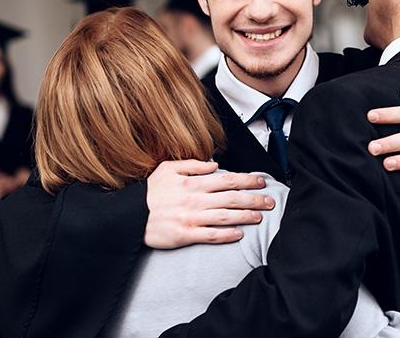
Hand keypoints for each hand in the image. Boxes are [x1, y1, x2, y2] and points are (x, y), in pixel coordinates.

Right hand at [144, 160, 275, 248]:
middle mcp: (195, 199)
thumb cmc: (149, 192)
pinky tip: (239, 235)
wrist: (129, 215)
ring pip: (226, 216)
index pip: (228, 179)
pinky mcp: (185, 235)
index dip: (248, 180)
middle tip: (270, 201)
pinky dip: (227, 235)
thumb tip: (214, 164)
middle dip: (254, 199)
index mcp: (193, 182)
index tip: (262, 181)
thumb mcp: (167, 168)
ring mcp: (191, 218)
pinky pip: (210, 235)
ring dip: (245, 216)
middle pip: (232, 198)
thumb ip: (192, 164)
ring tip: (259, 217)